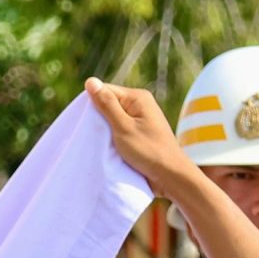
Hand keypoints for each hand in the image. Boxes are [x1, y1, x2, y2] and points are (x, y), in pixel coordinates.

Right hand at [84, 79, 196, 194]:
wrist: (171, 176)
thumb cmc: (148, 150)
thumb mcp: (123, 127)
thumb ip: (107, 105)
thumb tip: (90, 81)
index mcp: (138, 97)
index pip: (105, 91)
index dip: (94, 105)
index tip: (87, 123)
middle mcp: (141, 104)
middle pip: (110, 104)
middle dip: (100, 118)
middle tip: (92, 134)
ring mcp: (142, 119)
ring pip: (114, 118)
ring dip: (106, 129)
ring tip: (100, 141)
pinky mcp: (141, 133)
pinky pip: (122, 129)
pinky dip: (114, 137)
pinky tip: (109, 146)